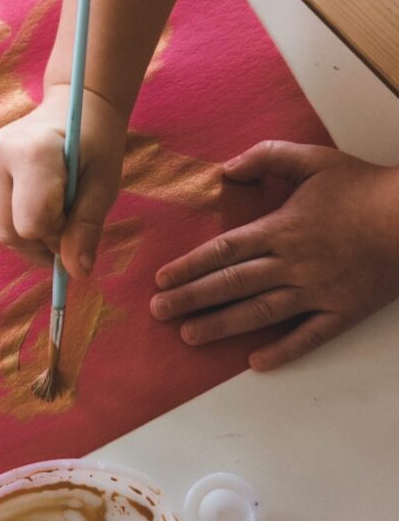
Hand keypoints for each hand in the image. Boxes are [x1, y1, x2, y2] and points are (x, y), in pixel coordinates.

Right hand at [0, 85, 127, 275]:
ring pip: (3, 229)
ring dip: (34, 236)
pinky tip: (45, 204)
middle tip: (73, 228)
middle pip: (11, 233)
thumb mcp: (104, 183)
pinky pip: (1, 216)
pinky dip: (24, 223)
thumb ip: (87, 227)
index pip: (32, 225)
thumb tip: (76, 273)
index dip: (58, 236)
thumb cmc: (97, 141)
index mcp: (32, 153)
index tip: (79, 219)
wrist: (76, 102)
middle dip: (44, 243)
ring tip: (62, 213)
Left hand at [150, 141, 398, 370]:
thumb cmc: (362, 187)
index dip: (189, 267)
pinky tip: (255, 363)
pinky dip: (282, 351)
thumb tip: (226, 168)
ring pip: (259, 313)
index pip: (223, 251)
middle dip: (191, 299)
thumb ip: (266, 157)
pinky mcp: (341, 311)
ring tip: (189, 336)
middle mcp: (291, 264)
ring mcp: (315, 291)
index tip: (162, 280)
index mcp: (280, 229)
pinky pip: (308, 337)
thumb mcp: (312, 159)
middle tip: (159, 313)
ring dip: (221, 326)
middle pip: (231, 284)